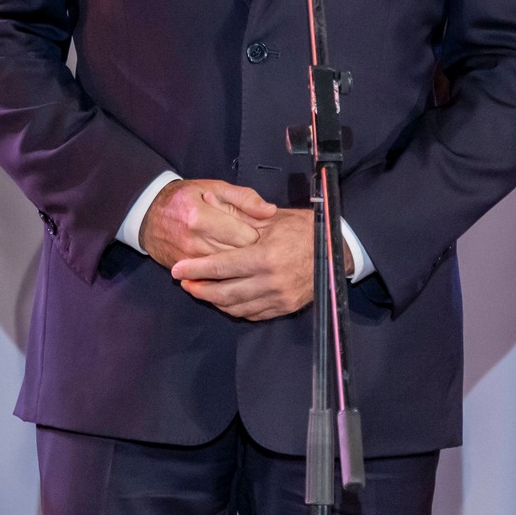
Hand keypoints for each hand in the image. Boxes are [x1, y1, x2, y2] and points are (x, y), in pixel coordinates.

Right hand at [138, 179, 274, 270]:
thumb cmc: (186, 197)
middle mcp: (193, 241)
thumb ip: (245, 198)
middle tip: (263, 249)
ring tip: (250, 259)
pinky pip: (213, 279)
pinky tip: (234, 270)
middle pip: (238, 257)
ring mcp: (187, 259)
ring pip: (227, 272)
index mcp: (201, 217)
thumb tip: (270, 211)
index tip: (265, 234)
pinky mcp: (184, 271)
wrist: (148, 213)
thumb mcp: (215, 187)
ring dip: (242, 267)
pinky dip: (226, 276)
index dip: (260, 237)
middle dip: (254, 254)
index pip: (245, 237)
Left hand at [172, 207, 326, 320]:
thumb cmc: (304, 229)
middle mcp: (270, 282)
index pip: (221, 267)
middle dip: (200, 289)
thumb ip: (239, 213)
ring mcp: (278, 298)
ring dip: (214, 301)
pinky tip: (225, 300)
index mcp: (265, 257)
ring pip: (236, 307)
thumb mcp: (272, 217)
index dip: (196, 269)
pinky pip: (252, 314)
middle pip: (224, 293)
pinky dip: (235, 308)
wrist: (338, 249)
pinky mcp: (285, 308)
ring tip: (201, 290)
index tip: (177, 269)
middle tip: (184, 283)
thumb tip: (208, 200)